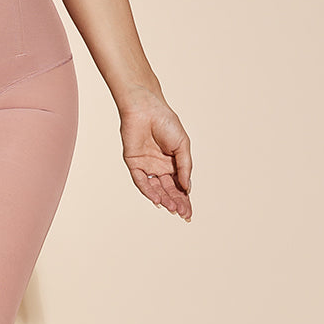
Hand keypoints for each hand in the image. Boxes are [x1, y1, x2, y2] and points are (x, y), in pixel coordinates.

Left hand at [120, 92, 192, 220]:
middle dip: (177, 202)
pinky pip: (141, 180)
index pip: (180, 186)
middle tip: (183, 215)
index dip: (185, 199)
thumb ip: (185, 167)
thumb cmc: (166, 122)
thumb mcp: (183, 146)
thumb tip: (187, 188)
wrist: (146, 109)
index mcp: (173, 163)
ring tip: (173, 209)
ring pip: (156, 188)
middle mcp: (160, 167)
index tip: (189, 213)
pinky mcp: (134, 163)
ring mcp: (146, 166)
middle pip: (169, 190)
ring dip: (164, 199)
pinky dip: (149, 191)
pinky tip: (157, 200)